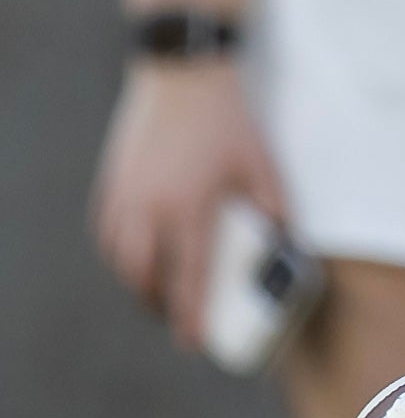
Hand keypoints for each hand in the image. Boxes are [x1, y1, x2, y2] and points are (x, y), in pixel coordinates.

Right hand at [92, 59, 287, 350]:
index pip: (187, 276)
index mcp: (188, 207)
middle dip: (158, 304)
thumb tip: (285, 249)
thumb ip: (275, 211)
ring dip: (138, 282)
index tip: (193, 341)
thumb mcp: (263, 165)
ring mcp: (123, 195)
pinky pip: (107, 234)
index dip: (189, 314)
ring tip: (160, 292)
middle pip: (144, 276)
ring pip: (119, 259)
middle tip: (177, 317)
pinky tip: (139, 257)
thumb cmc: (229, 122)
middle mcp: (147, 208)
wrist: (183, 75)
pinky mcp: (111, 183)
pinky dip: (120, 254)